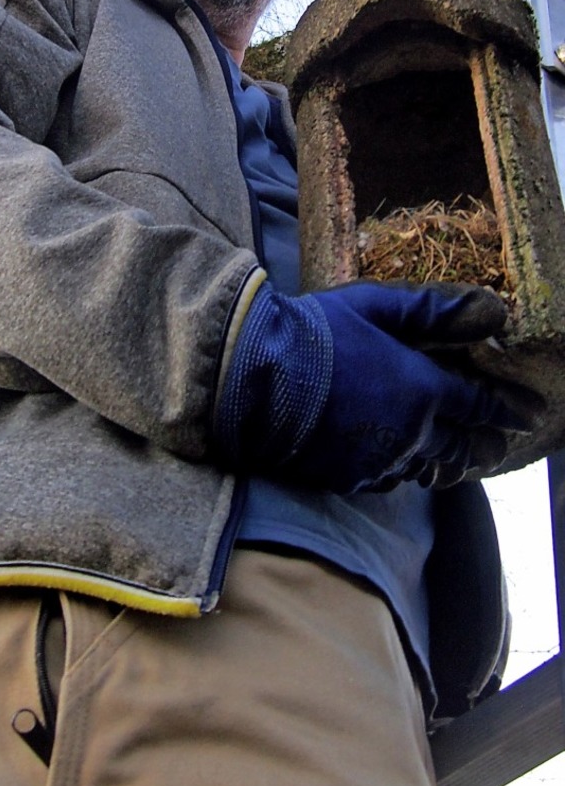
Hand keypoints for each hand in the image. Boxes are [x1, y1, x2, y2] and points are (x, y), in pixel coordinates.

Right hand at [214, 280, 526, 493]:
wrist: (253, 378)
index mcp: (421, 389)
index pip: (479, 404)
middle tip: (500, 447)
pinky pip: (386, 479)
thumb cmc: (315, 334)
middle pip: (459, 446)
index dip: (509, 409)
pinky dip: (401, 470)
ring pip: (424, 467)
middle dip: (484, 446)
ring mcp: (376, 461)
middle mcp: (408, 433)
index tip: (532, 413)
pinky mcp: (345, 477)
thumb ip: (435, 309)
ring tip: (457, 462)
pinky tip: (400, 465)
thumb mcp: (376, 306)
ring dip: (446, 463)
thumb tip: (495, 310)